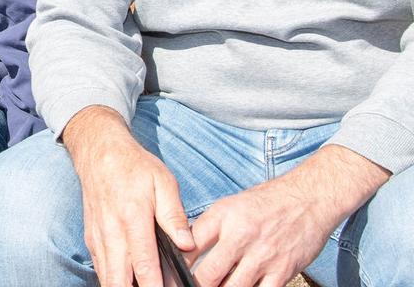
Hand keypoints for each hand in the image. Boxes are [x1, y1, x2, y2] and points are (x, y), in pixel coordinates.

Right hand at [63, 106, 194, 286]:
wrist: (99, 151)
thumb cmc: (134, 166)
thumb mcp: (162, 182)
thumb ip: (174, 215)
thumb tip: (188, 245)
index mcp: (133, 218)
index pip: (144, 265)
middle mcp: (112, 232)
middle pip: (119, 280)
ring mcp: (99, 237)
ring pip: (107, 278)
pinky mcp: (92, 239)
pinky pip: (100, 268)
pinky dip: (113, 280)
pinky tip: (128, 282)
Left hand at [189, 145, 388, 286]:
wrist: (308, 199)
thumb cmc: (266, 202)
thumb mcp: (229, 206)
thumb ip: (206, 227)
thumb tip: (183, 247)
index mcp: (223, 217)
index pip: (189, 244)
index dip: (176, 264)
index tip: (168, 275)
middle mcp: (240, 237)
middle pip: (207, 275)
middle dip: (195, 285)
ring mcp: (262, 257)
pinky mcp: (282, 271)